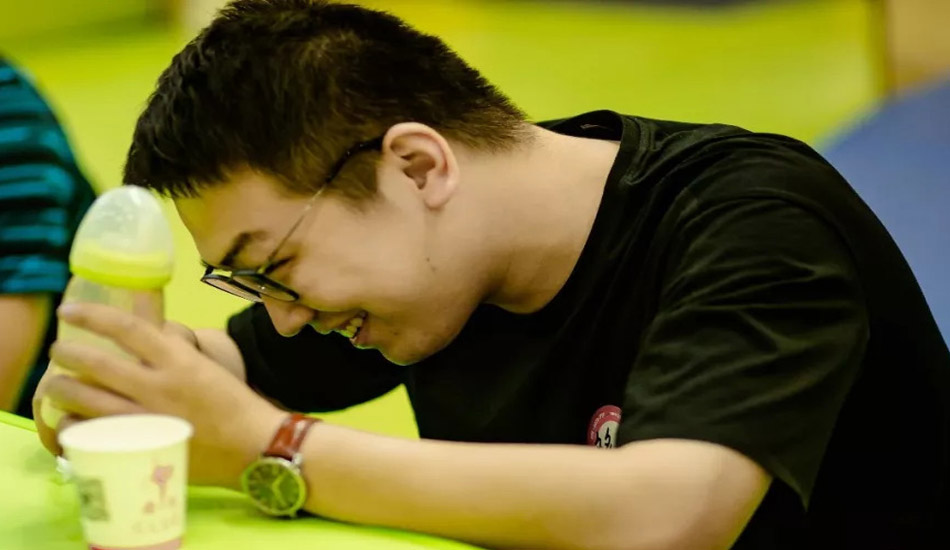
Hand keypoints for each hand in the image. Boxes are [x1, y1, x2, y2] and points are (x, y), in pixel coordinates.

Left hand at [43, 304, 284, 487]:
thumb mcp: (205, 365)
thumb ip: (173, 347)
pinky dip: (73, 425)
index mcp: (178, 359)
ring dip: (61, 388)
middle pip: (96, 363)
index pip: (127, 327)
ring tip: (55, 385)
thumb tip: (145, 323)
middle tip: (59, 351)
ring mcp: (146, 418)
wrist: (254, 446)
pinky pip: (91, 434)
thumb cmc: (233, 403)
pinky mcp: (141, 447)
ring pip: (85, 399)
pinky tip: (70, 422)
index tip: (69, 309)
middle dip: (67, 353)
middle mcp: (159, 385)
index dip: (92, 315)